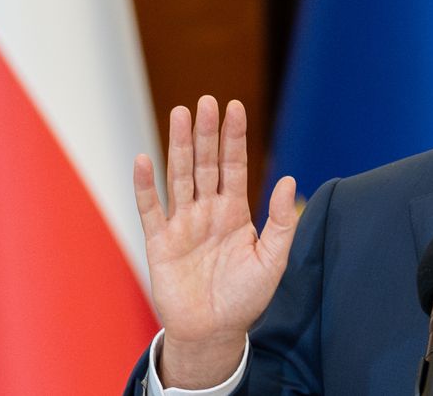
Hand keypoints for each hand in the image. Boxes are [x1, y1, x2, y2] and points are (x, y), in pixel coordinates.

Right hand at [133, 96, 299, 387]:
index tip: (236, 106)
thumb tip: (288, 179)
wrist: (214, 332)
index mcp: (235, 211)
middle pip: (206, 163)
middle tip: (206, 100)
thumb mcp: (272, 260)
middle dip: (207, 132)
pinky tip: (144, 158)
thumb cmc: (246, 297)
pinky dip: (145, 185)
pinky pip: (151, 208)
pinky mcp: (159, 242)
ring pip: (180, 176)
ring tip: (180, 114)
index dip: (235, 137)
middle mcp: (207, 211)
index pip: (234, 165)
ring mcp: (182, 223)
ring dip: (180, 146)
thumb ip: (281, 221)